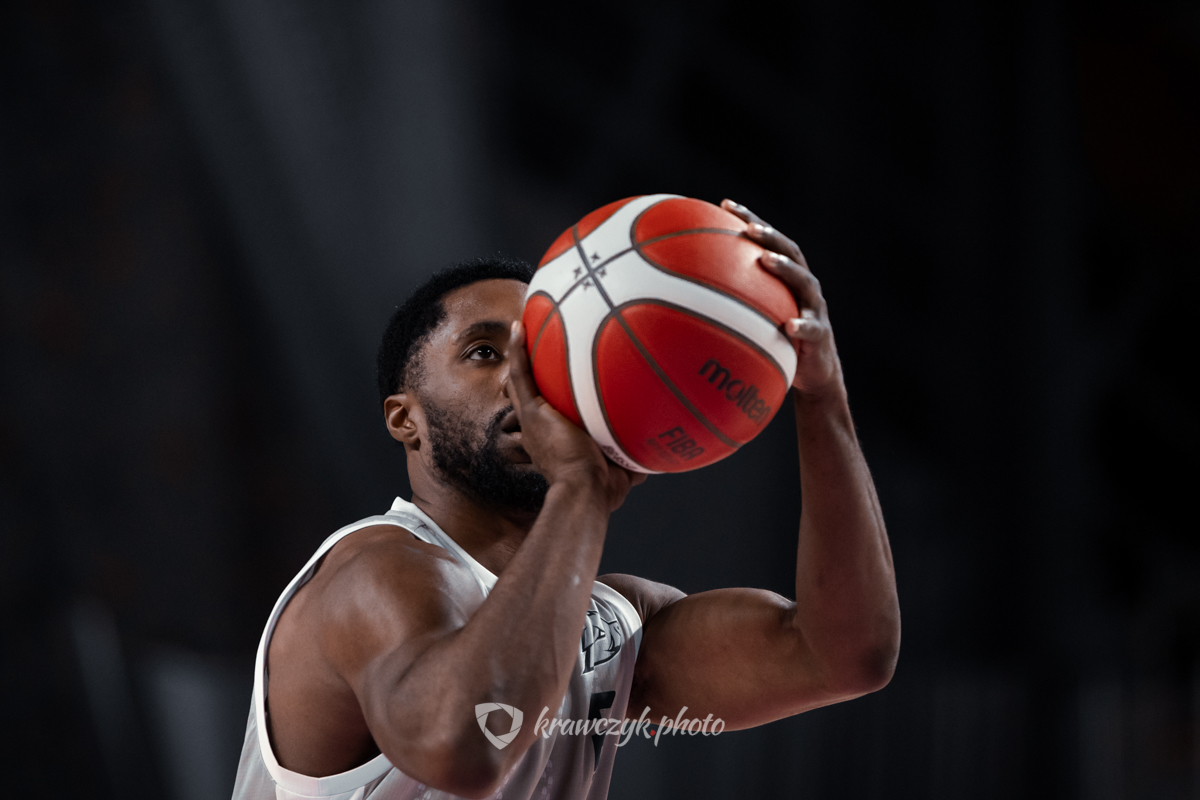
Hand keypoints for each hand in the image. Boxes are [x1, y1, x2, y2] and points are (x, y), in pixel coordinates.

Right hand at [505, 321, 646, 511]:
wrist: (586, 492)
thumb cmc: (602, 491)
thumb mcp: (622, 471)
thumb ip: (635, 457)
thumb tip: (659, 453)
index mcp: (555, 442)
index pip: (551, 413)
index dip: (552, 397)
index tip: (561, 383)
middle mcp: (539, 430)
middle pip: (530, 394)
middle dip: (532, 371)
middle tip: (535, 346)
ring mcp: (533, 420)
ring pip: (521, 381)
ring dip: (520, 354)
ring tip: (522, 328)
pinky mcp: (532, 413)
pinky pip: (522, 375)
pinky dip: (518, 351)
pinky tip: (519, 327)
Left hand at [721, 199, 843, 398]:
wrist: (814, 372)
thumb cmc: (776, 342)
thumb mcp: (752, 320)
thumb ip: (727, 305)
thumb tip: (678, 299)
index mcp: (786, 277)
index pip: (769, 241)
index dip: (750, 219)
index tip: (725, 204)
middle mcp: (803, 286)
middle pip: (790, 251)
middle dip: (769, 236)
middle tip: (748, 228)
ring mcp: (815, 308)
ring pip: (804, 282)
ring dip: (785, 268)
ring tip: (766, 260)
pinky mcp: (820, 335)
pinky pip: (811, 330)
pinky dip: (802, 326)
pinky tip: (790, 327)